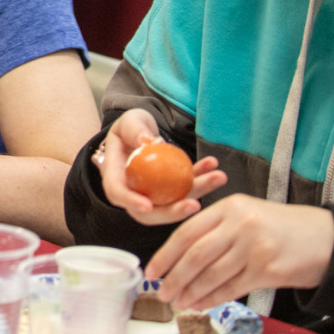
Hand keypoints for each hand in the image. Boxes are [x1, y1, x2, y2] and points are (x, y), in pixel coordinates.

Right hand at [96, 109, 226, 224]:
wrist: (142, 133)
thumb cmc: (131, 127)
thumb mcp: (129, 121)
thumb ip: (134, 129)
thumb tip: (146, 141)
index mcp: (115, 176)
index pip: (119, 194)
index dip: (132, 203)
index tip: (148, 206)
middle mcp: (134, 191)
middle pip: (150, 212)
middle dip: (174, 212)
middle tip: (195, 205)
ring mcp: (154, 194)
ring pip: (174, 202)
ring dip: (198, 192)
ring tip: (218, 177)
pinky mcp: (171, 190)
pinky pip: (187, 189)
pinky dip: (201, 178)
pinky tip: (213, 165)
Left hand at [146, 194, 333, 310]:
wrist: (326, 239)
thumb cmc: (282, 228)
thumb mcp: (247, 214)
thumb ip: (216, 229)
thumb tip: (180, 257)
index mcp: (230, 207)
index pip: (187, 231)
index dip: (166, 254)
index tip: (152, 270)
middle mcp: (240, 225)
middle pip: (195, 255)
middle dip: (174, 277)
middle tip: (161, 292)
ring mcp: (254, 248)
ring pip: (211, 274)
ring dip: (191, 292)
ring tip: (178, 302)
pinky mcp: (267, 270)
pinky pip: (231, 288)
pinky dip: (212, 299)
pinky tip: (200, 304)